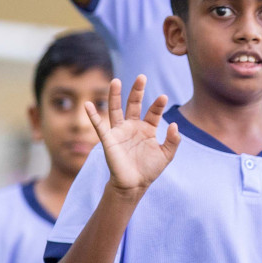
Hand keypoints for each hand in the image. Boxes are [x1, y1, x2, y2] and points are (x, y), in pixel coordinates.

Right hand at [86, 76, 179, 197]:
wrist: (134, 185)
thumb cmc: (149, 170)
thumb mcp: (166, 155)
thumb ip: (173, 140)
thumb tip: (174, 124)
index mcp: (147, 129)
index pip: (153, 112)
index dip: (158, 105)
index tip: (163, 97)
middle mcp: (132, 127)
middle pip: (134, 104)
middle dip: (137, 91)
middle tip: (142, 77)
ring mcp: (120, 132)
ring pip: (116, 109)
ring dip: (115, 95)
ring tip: (116, 81)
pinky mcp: (109, 140)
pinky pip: (99, 126)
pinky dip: (93, 115)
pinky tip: (87, 105)